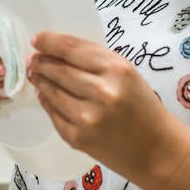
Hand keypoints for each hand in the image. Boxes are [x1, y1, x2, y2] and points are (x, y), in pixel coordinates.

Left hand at [27, 32, 189, 183]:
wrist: (157, 151)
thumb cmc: (145, 109)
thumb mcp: (128, 75)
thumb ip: (96, 62)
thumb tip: (57, 53)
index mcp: (117, 69)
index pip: (72, 48)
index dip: (49, 41)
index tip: (37, 39)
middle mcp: (101, 91)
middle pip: (57, 69)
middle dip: (40, 62)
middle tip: (32, 59)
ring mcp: (86, 117)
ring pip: (51, 91)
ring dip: (40, 81)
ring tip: (35, 75)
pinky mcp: (77, 137)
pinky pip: (53, 114)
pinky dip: (47, 102)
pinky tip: (45, 96)